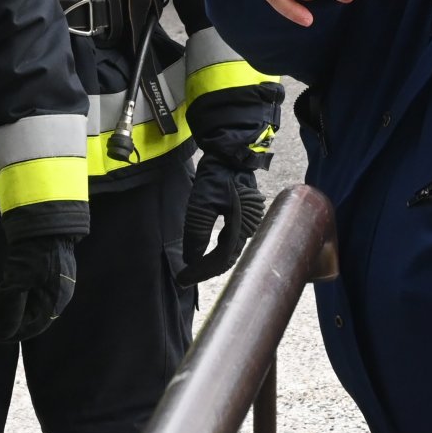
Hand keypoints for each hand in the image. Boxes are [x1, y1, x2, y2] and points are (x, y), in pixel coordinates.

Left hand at [0, 235, 77, 342]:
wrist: (46, 220)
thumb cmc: (35, 251)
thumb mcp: (19, 280)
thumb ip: (9, 307)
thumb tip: (0, 331)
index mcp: (53, 303)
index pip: (29, 329)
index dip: (7, 333)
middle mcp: (54, 297)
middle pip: (25, 318)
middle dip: (1, 319)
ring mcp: (49, 284)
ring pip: (23, 305)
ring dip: (1, 307)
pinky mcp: (41, 273)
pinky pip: (23, 292)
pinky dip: (7, 296)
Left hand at [177, 159, 266, 285]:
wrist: (230, 154)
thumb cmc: (217, 176)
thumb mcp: (202, 203)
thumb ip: (197, 232)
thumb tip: (190, 259)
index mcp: (241, 226)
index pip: (221, 260)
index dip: (201, 271)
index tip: (183, 279)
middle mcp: (248, 227)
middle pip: (227, 258)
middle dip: (205, 270)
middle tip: (184, 278)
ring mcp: (248, 222)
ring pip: (229, 250)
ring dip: (211, 261)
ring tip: (193, 269)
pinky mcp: (244, 216)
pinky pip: (230, 240)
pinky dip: (217, 250)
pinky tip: (205, 253)